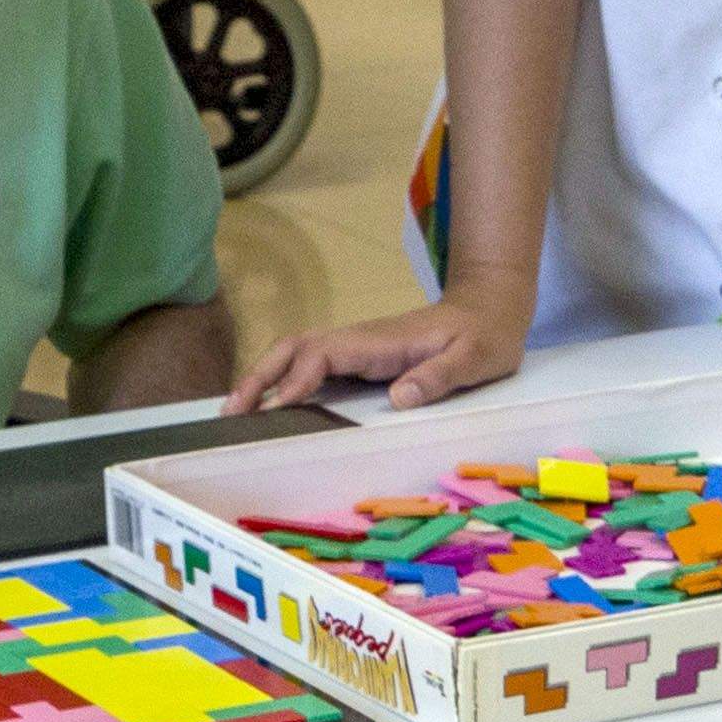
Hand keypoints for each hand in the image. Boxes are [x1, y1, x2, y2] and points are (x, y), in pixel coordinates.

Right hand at [226, 279, 526, 413]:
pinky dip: (283, 382)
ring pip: (296, 354)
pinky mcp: (359, 357)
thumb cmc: (484, 335)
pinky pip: (311, 365)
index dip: (299, 378)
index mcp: (381, 340)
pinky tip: (270, 406)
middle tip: (232, 412)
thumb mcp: (474, 358)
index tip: (278, 407)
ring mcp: (356, 347)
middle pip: (295, 348)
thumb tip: (399, 398)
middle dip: (261, 375)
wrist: (490, 309)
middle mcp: (360, 340)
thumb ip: (439, 376)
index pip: (325, 354)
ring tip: (235, 412)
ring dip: (264, 378)